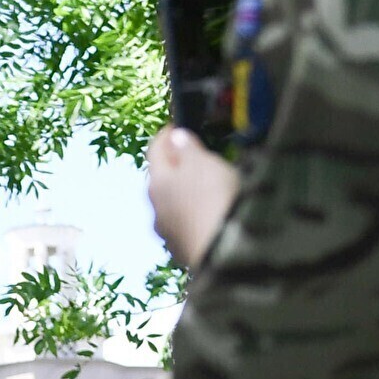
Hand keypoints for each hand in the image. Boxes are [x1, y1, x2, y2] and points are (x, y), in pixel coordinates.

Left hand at [147, 126, 241, 267]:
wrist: (223, 252)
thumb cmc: (212, 199)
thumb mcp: (203, 163)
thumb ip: (188, 148)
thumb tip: (176, 137)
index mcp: (156, 182)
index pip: (155, 150)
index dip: (167, 135)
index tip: (178, 126)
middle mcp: (155, 208)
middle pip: (162, 179)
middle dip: (176, 166)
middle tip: (196, 156)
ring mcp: (166, 232)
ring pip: (172, 203)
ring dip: (185, 192)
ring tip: (207, 187)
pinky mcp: (181, 251)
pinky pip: (185, 223)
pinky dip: (194, 214)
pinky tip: (210, 214)